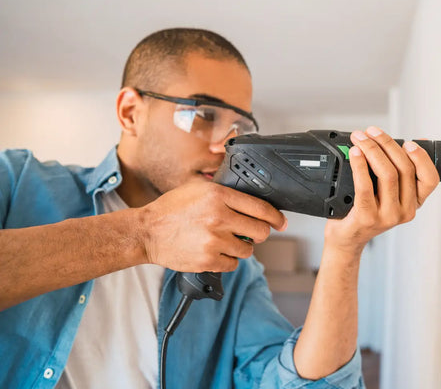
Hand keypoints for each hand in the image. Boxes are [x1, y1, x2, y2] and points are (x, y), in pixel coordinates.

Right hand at [140, 181, 286, 271]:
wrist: (147, 232)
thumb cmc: (172, 210)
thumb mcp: (198, 189)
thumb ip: (225, 193)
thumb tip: (253, 201)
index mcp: (219, 196)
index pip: (261, 208)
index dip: (276, 218)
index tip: (281, 222)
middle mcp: (219, 217)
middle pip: (260, 231)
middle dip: (260, 233)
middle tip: (250, 232)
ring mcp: (214, 241)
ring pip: (248, 249)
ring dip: (241, 247)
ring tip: (225, 241)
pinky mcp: (209, 260)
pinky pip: (234, 264)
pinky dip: (228, 259)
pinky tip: (215, 251)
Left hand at [324, 126, 439, 254]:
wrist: (346, 238)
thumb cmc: (366, 211)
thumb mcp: (387, 192)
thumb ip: (398, 171)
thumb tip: (414, 142)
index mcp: (414, 203)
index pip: (430, 179)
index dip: (422, 157)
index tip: (408, 142)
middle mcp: (405, 211)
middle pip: (404, 169)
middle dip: (387, 144)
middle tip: (372, 132)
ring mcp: (387, 216)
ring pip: (387, 174)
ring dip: (372, 150)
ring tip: (360, 138)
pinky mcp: (367, 217)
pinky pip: (365, 186)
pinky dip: (360, 165)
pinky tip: (355, 154)